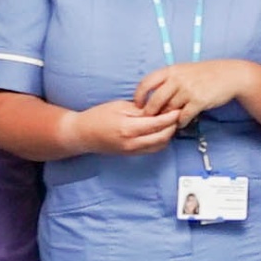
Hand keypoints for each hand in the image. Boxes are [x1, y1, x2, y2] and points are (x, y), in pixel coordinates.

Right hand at [61, 99, 182, 154]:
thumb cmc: (97, 117)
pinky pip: (152, 149)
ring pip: (159, 145)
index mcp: (128, 128)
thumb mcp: (119, 107)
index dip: (170, 117)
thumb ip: (140, 110)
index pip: (157, 124)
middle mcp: (131, 143)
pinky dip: (160, 141)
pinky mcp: (131, 154)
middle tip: (177, 115)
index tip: (178, 109)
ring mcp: (131, 151)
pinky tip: (160, 131)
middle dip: (173, 126)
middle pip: (162, 137)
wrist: (82, 134)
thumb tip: (157, 110)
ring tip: (170, 122)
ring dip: (168, 134)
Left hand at [134, 60, 258, 127]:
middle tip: (149, 120)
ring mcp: (188, 90)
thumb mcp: (184, 70)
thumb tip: (153, 94)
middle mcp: (177, 79)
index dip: (139, 96)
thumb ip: (168, 80)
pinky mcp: (199, 100)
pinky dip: (180, 122)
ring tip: (166, 123)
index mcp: (171, 70)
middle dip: (150, 113)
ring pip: (169, 110)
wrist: (229, 75)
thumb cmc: (205, 74)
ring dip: (167, 119)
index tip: (138, 105)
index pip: (147, 83)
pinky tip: (180, 123)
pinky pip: (184, 116)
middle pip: (155, 100)